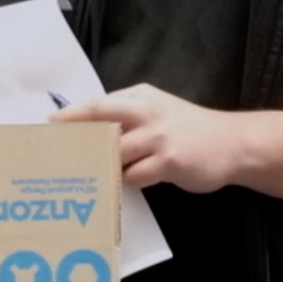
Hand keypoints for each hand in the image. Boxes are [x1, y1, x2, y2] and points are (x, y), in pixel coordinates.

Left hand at [51, 84, 244, 192]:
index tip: (48, 124)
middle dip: (75, 134)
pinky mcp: (168, 162)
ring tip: (91, 175)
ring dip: (103, 165)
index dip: (71, 114)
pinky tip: (129, 184)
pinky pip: (134, 176)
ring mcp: (158, 137)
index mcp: (141, 97)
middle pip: (100, 119)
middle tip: (54, 150)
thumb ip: (130, 115)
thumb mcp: (160, 110)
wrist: (234, 144)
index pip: (98, 103)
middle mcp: (147, 112)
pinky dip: (127, 181)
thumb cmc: (190, 130)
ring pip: (115, 153)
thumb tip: (92, 129)